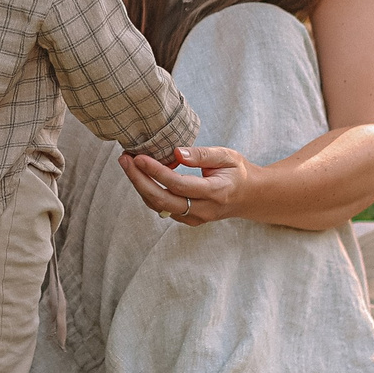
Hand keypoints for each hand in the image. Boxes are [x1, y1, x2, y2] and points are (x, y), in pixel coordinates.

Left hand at [120, 145, 254, 225]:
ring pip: (159, 206)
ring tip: (127, 164)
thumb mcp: (227, 156)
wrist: (248, 196)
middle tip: (124, 159)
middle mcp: (203, 210)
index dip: (155, 171)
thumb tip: (177, 153)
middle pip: (162, 200)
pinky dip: (149, 192)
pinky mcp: (187, 220)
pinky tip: (141, 175)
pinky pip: (163, 208)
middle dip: (139, 180)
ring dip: (140, 186)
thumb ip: (202, 155)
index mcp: (215, 192)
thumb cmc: (237, 172)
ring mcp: (195, 218)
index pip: (178, 184)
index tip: (139, 157)